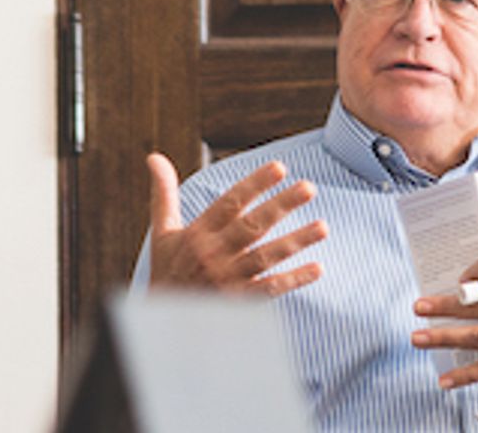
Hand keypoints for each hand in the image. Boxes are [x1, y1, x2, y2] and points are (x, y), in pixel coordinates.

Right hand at [143, 153, 327, 294]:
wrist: (162, 320)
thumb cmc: (167, 270)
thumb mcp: (162, 231)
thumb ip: (164, 193)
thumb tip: (154, 157)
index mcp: (197, 233)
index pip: (229, 203)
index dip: (254, 185)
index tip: (280, 168)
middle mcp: (213, 254)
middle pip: (251, 226)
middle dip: (281, 206)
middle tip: (309, 188)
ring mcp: (227, 279)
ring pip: (265, 256)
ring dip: (295, 241)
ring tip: (323, 227)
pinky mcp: (238, 302)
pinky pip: (269, 289)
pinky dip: (293, 280)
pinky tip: (317, 269)